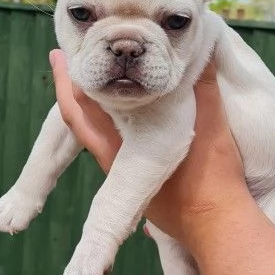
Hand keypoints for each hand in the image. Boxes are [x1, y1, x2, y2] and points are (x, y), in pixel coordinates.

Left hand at [50, 49, 246, 245]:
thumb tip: (203, 51)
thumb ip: (205, 87)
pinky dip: (113, 120)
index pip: (78, 110)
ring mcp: (124, 172)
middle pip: (82, 120)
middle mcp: (114, 159)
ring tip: (100, 78)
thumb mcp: (212, 125)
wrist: (216, 224)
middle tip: (73, 59)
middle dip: (75, 89)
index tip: (58, 56)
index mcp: (119, 146)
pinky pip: (115, 143)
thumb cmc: (209, 177)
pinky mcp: (138, 181)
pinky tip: (128, 112)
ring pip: (98, 132)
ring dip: (94, 104)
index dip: (66, 82)